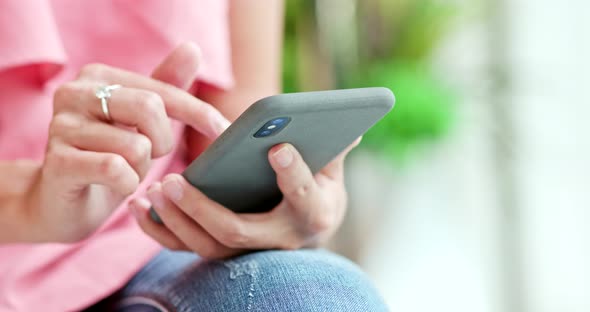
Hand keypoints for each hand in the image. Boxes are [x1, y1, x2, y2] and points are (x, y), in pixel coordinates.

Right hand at [25, 43, 229, 242]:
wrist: (62, 202)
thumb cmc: (109, 157)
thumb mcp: (141, 122)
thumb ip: (164, 87)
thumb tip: (192, 48)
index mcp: (97, 76)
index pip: (161, 91)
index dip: (198, 113)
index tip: (224, 132)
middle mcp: (74, 93)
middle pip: (150, 109)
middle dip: (163, 141)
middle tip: (150, 156)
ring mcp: (61, 126)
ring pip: (137, 146)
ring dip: (142, 169)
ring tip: (126, 172)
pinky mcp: (57, 162)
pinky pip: (116, 170)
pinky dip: (127, 184)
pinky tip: (116, 186)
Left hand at [129, 138, 361, 258]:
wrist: (304, 226)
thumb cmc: (317, 188)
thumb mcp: (332, 169)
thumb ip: (335, 148)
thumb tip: (349, 126)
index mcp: (313, 215)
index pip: (303, 199)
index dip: (292, 176)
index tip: (277, 146)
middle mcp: (279, 241)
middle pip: (237, 232)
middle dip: (203, 208)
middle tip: (173, 179)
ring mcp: (248, 250)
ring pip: (207, 245)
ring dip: (176, 219)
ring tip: (154, 189)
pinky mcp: (223, 249)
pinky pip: (186, 248)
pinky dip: (159, 230)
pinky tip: (138, 205)